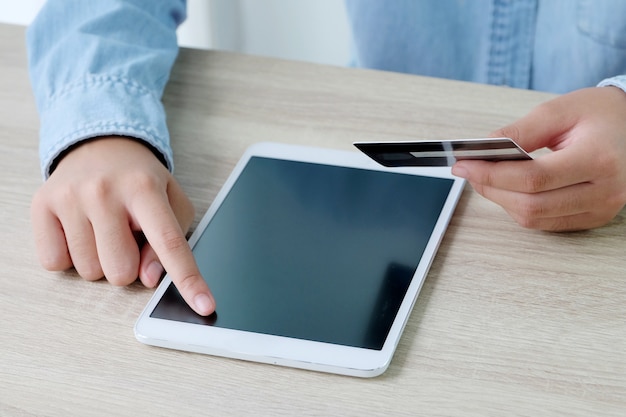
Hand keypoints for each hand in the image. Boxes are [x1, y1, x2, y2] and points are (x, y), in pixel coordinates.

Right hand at [31, 137, 215, 314]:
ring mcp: (70, 198)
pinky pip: (55, 263)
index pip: (169, 243)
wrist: (99, 144)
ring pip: (88, 272)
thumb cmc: (140, 180)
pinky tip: (80, 230)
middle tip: (127, 236)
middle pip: (120, 272)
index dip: (188, 280)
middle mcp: (104, 191)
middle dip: (128, 265)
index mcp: (145, 189)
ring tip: (104, 229)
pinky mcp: (42, 206)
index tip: (204, 306)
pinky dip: (70, 257)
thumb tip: (150, 277)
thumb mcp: (171, 200)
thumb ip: (173, 239)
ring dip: (100, 260)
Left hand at [452, 86, 625, 230]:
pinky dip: (520, 207)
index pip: (533, 178)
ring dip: (503, 201)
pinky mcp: (594, 217)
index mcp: (598, 159)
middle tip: (469, 172)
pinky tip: (508, 189)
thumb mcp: (558, 111)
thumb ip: (520, 132)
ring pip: (535, 218)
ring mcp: (601, 209)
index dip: (492, 174)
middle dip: (492, 189)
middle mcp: (605, 191)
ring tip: (486, 178)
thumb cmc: (599, 114)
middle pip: (532, 204)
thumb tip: (484, 149)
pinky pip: (546, 222)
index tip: (465, 165)